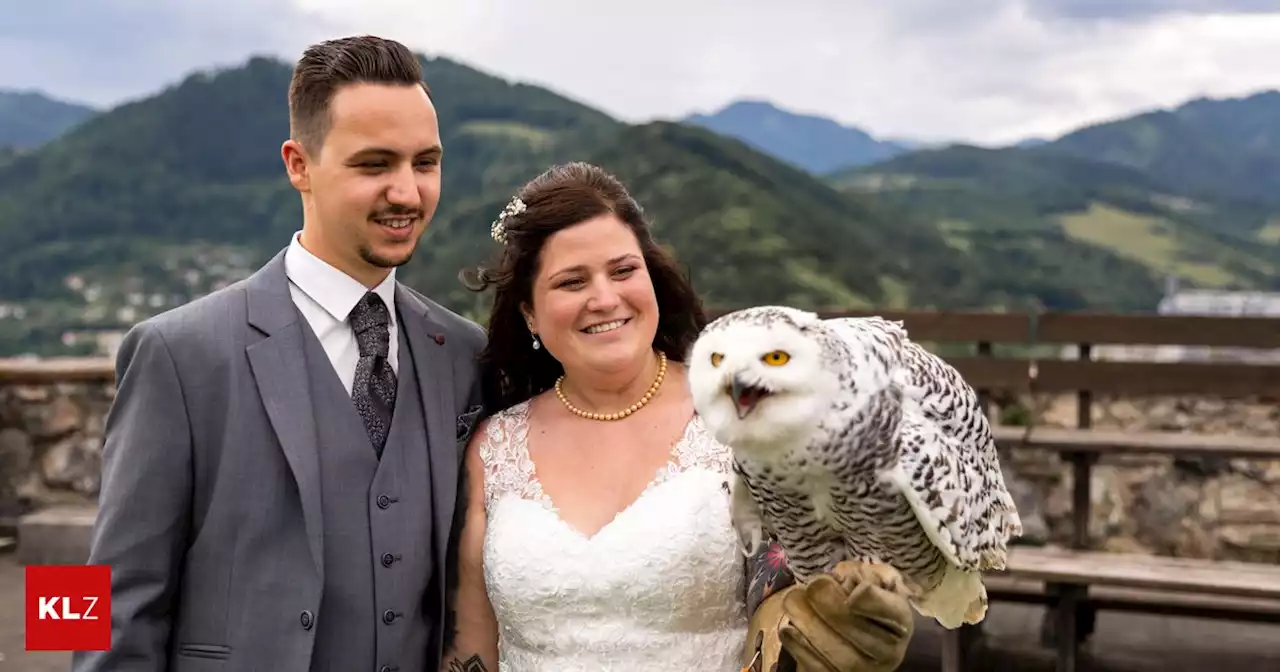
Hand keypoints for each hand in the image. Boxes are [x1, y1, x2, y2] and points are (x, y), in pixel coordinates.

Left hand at [777, 561, 914, 671]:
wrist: (861, 639)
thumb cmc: (865, 603)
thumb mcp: (872, 581)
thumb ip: (862, 574)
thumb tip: (842, 576)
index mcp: (900, 620)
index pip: (890, 610)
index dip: (867, 596)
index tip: (845, 582)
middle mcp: (889, 651)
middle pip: (861, 633)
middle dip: (831, 607)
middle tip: (811, 586)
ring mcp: (866, 671)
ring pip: (841, 656)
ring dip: (811, 626)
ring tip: (792, 601)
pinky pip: (820, 669)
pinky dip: (800, 648)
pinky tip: (787, 628)